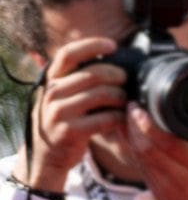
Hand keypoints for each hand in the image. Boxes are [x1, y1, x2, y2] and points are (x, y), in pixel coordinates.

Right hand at [17, 36, 123, 192]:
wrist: (48, 154)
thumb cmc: (64, 119)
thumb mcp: (62, 95)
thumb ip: (77, 78)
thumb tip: (111, 57)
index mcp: (51, 80)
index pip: (68, 54)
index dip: (92, 45)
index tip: (113, 45)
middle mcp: (52, 93)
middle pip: (94, 74)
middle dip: (118, 76)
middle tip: (127, 82)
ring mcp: (59, 112)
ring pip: (103, 95)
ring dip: (121, 97)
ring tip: (125, 101)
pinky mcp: (70, 132)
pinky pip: (106, 119)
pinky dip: (120, 117)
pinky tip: (122, 118)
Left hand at [126, 106, 187, 199]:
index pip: (170, 143)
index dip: (150, 126)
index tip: (140, 110)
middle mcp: (181, 176)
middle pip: (149, 148)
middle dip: (134, 125)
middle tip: (129, 105)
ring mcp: (164, 185)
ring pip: (140, 156)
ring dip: (129, 135)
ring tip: (126, 116)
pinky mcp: (154, 190)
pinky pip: (139, 165)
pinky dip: (131, 148)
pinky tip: (128, 136)